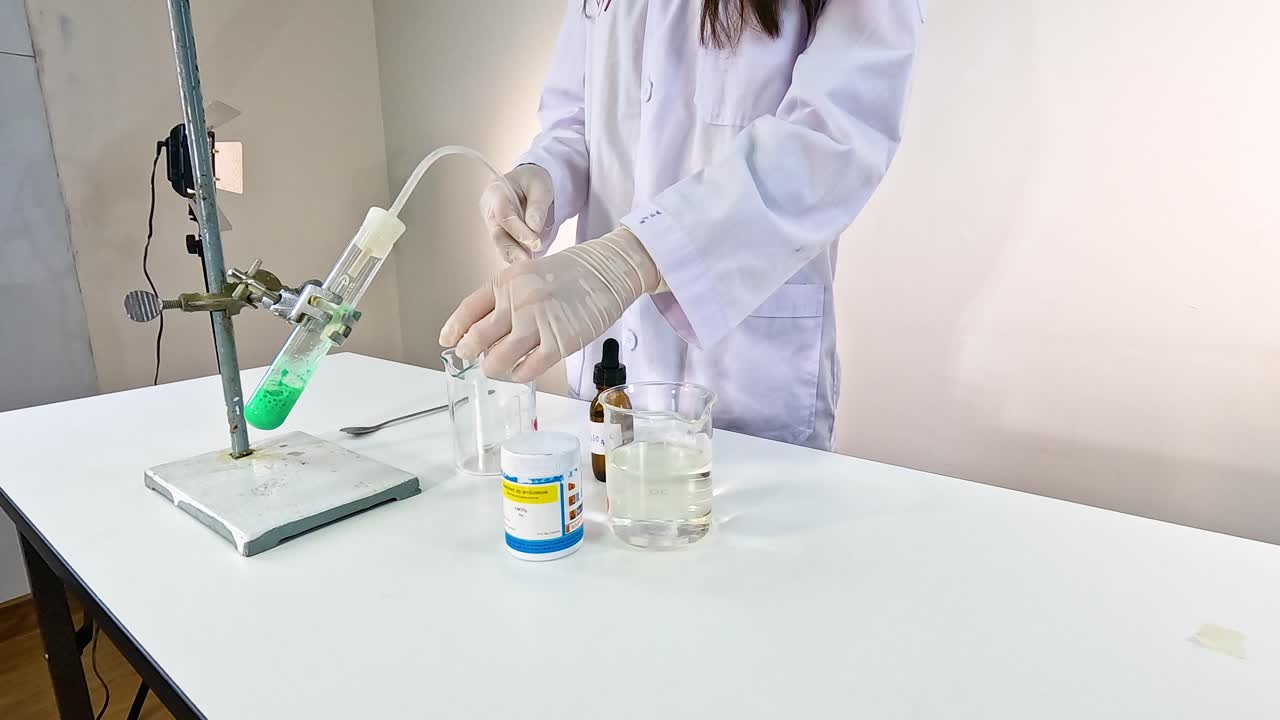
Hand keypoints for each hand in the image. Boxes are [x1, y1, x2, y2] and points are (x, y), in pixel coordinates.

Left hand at [439, 227, 660, 382]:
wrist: (608, 271)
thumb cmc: (570, 272)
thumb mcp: (528, 273)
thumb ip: (506, 296)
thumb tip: (486, 327)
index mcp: (506, 282)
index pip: (468, 310)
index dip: (454, 329)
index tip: (447, 342)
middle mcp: (517, 303)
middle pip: (477, 338)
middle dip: (469, 353)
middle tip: (470, 358)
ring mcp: (538, 324)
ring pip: (498, 360)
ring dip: (492, 368)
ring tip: (497, 367)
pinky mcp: (560, 343)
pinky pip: (528, 369)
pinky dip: (519, 374)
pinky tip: (520, 371)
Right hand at [481, 164, 553, 263]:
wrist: (529, 183)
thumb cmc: (533, 181)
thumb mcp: (540, 186)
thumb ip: (537, 206)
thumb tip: (534, 228)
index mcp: (496, 192)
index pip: (504, 215)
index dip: (519, 231)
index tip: (536, 243)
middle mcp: (489, 209)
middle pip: (497, 234)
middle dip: (513, 250)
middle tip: (528, 263)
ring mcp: (492, 223)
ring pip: (500, 244)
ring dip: (514, 257)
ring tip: (529, 266)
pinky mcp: (499, 234)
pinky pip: (505, 248)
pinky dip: (515, 257)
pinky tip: (526, 264)